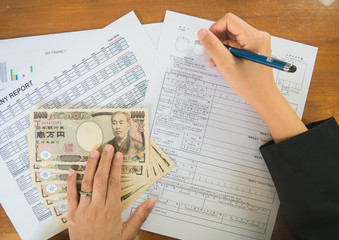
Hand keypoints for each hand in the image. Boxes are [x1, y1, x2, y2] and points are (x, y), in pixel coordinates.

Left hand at [67, 144, 155, 239]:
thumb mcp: (128, 232)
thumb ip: (140, 216)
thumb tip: (152, 201)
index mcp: (112, 210)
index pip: (115, 183)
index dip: (117, 168)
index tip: (119, 155)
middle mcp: (98, 207)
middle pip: (101, 179)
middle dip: (105, 161)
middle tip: (108, 147)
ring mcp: (83, 209)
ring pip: (87, 183)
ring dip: (90, 166)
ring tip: (94, 152)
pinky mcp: (72, 213)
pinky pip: (71, 195)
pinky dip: (71, 182)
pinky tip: (72, 170)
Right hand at [198, 13, 306, 141]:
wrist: (263, 97)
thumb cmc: (250, 84)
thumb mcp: (227, 65)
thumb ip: (213, 47)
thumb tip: (202, 33)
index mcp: (254, 37)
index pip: (229, 21)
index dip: (215, 29)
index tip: (207, 41)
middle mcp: (257, 36)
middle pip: (230, 28)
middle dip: (216, 39)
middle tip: (208, 53)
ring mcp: (256, 42)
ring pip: (231, 37)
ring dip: (220, 47)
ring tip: (214, 61)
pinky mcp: (254, 48)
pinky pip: (236, 44)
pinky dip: (226, 52)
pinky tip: (220, 62)